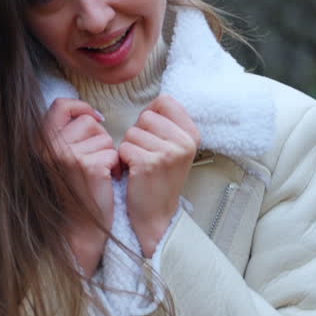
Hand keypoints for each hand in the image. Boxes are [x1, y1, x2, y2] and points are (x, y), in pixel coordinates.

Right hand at [42, 98, 116, 274]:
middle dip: (99, 138)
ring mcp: (67, 156)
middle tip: (95, 160)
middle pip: (88, 121)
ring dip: (109, 153)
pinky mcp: (88, 166)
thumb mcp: (62, 156)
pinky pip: (112, 153)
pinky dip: (115, 166)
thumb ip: (69, 133)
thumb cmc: (77, 188)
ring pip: (104, 138)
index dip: (81, 107)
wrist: (80, 226)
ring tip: (100, 172)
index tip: (95, 119)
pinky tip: (107, 179)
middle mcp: (50, 147)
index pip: (61, 105)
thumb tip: (94, 115)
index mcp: (41, 142)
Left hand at [119, 95, 199, 257]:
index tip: (153, 135)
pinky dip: (123, 160)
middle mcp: (184, 142)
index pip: (164, 101)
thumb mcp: (174, 147)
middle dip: (138, 134)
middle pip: (146, 116)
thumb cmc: (159, 177)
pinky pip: (124, 147)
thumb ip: (168, 124)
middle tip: (147, 155)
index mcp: (192, 134)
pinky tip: (134, 173)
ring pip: (132, 132)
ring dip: (129, 148)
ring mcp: (168, 153)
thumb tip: (156, 101)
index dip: (151, 115)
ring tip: (141, 165)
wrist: (156, 213)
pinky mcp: (150, 163)